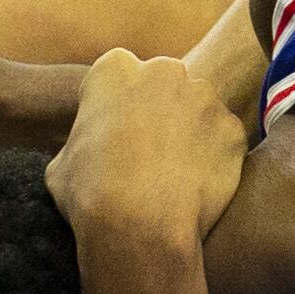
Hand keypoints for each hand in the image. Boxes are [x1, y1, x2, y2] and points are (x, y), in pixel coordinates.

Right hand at [45, 48, 245, 242]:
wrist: (139, 225)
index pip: (120, 78)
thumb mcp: (62, 163)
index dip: (117, 109)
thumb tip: (86, 153)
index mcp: (115, 68)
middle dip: (159, 112)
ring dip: (190, 134)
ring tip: (174, 175)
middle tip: (150, 154)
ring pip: (199, 111)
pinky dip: (215, 159)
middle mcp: (163, 70)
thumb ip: (82, 142)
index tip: (116, 137)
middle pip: (164, 86)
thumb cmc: (90, 194)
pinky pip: (224, 140)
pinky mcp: (232, 128)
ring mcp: (204, 97)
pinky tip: (197, 186)